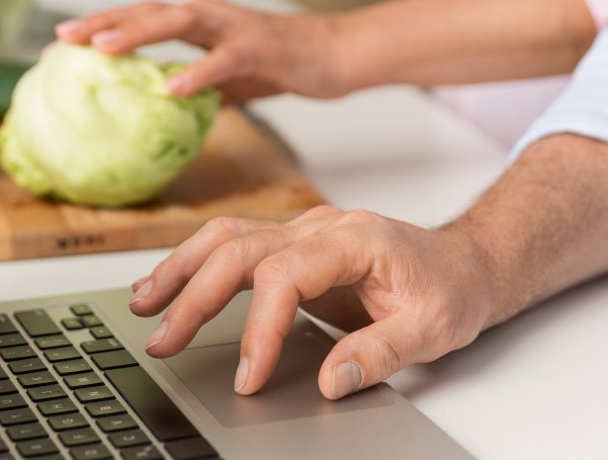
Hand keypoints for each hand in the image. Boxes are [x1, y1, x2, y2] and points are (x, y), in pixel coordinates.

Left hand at [54, 0, 345, 102]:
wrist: (335, 54)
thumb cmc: (282, 62)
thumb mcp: (228, 76)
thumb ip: (196, 85)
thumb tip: (163, 109)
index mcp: (198, 20)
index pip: (140, 16)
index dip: (99, 25)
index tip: (59, 43)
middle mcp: (209, 13)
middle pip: (147, 10)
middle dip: (103, 21)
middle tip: (63, 37)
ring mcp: (233, 26)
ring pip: (177, 21)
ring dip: (137, 33)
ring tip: (102, 49)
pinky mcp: (259, 46)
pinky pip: (222, 60)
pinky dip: (196, 72)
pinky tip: (171, 87)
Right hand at [127, 206, 491, 399]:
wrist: (464, 264)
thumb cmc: (450, 289)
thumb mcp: (432, 329)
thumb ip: (380, 353)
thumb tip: (328, 380)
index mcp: (355, 239)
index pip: (285, 274)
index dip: (259, 326)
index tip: (247, 376)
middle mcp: (322, 226)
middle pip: (242, 249)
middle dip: (196, 296)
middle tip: (163, 341)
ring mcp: (305, 231)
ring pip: (228, 238)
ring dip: (182, 270)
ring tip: (143, 305)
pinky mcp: (295, 246)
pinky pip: (237, 247)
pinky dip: (198, 265)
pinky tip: (171, 287)